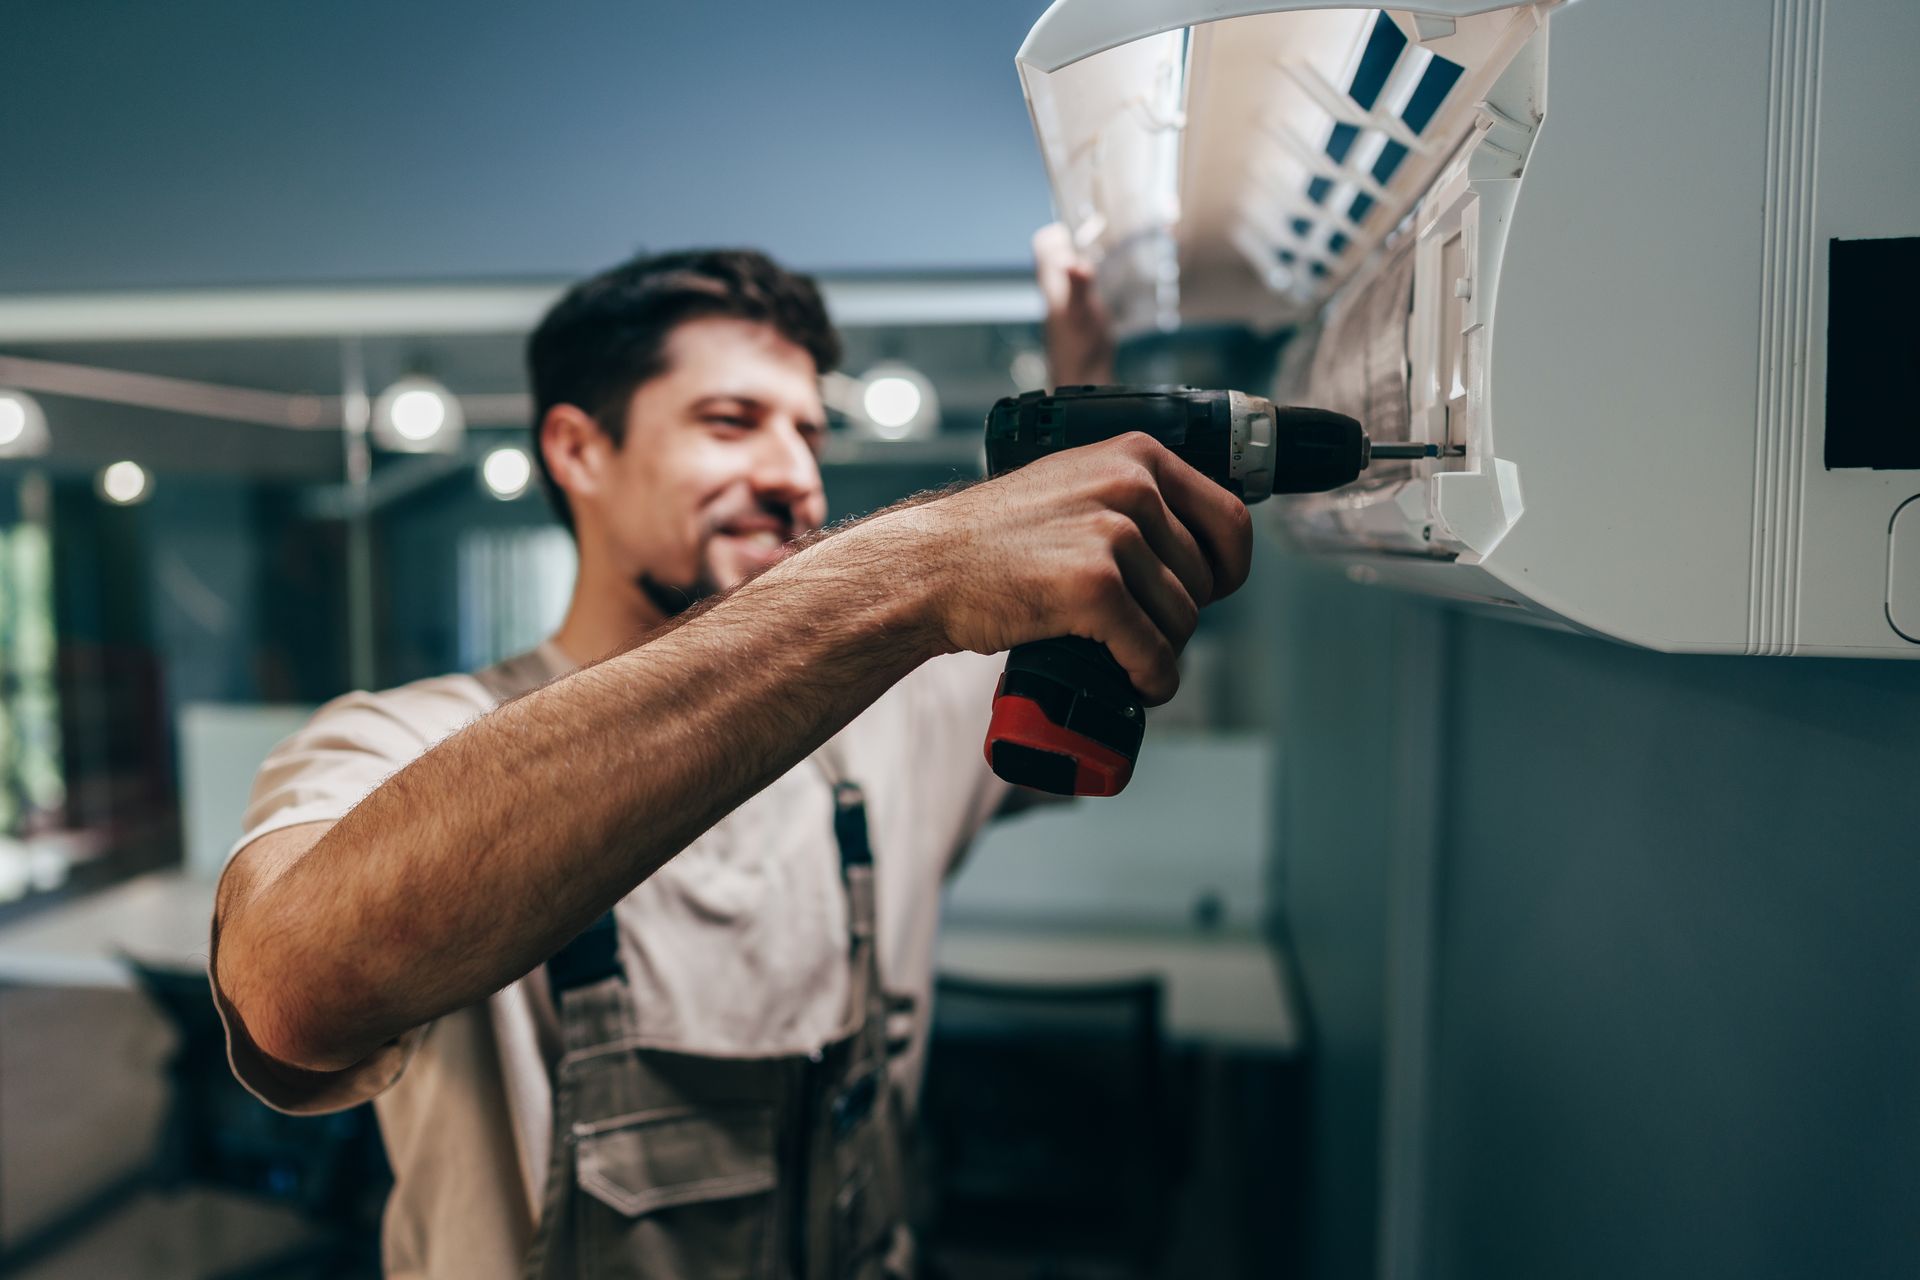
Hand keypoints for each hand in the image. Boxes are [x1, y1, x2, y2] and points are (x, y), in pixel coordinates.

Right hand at [879, 434, 1252, 704]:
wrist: (928, 568)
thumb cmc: (995, 537)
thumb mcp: (1074, 483)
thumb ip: (1131, 495)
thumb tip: (1194, 542)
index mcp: (1137, 454)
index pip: (1229, 518)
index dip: (1227, 568)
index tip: (1208, 592)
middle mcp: (1132, 485)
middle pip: (1205, 578)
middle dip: (1180, 616)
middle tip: (1141, 629)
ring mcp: (1114, 534)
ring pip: (1183, 620)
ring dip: (1162, 651)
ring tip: (1125, 656)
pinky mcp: (1096, 587)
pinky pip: (1154, 653)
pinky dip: (1151, 680)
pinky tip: (1135, 685)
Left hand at [1034, 223, 1114, 387]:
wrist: (1083, 378)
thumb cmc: (1078, 348)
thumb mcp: (1080, 314)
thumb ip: (1077, 286)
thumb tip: (1072, 261)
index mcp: (1052, 283)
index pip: (1043, 244)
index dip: (1058, 230)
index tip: (1081, 222)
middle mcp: (1058, 286)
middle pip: (1059, 250)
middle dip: (1078, 236)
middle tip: (1102, 230)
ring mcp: (1071, 298)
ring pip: (1073, 264)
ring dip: (1089, 252)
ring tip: (1112, 245)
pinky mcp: (1085, 309)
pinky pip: (1087, 281)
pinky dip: (1098, 271)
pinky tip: (1116, 273)